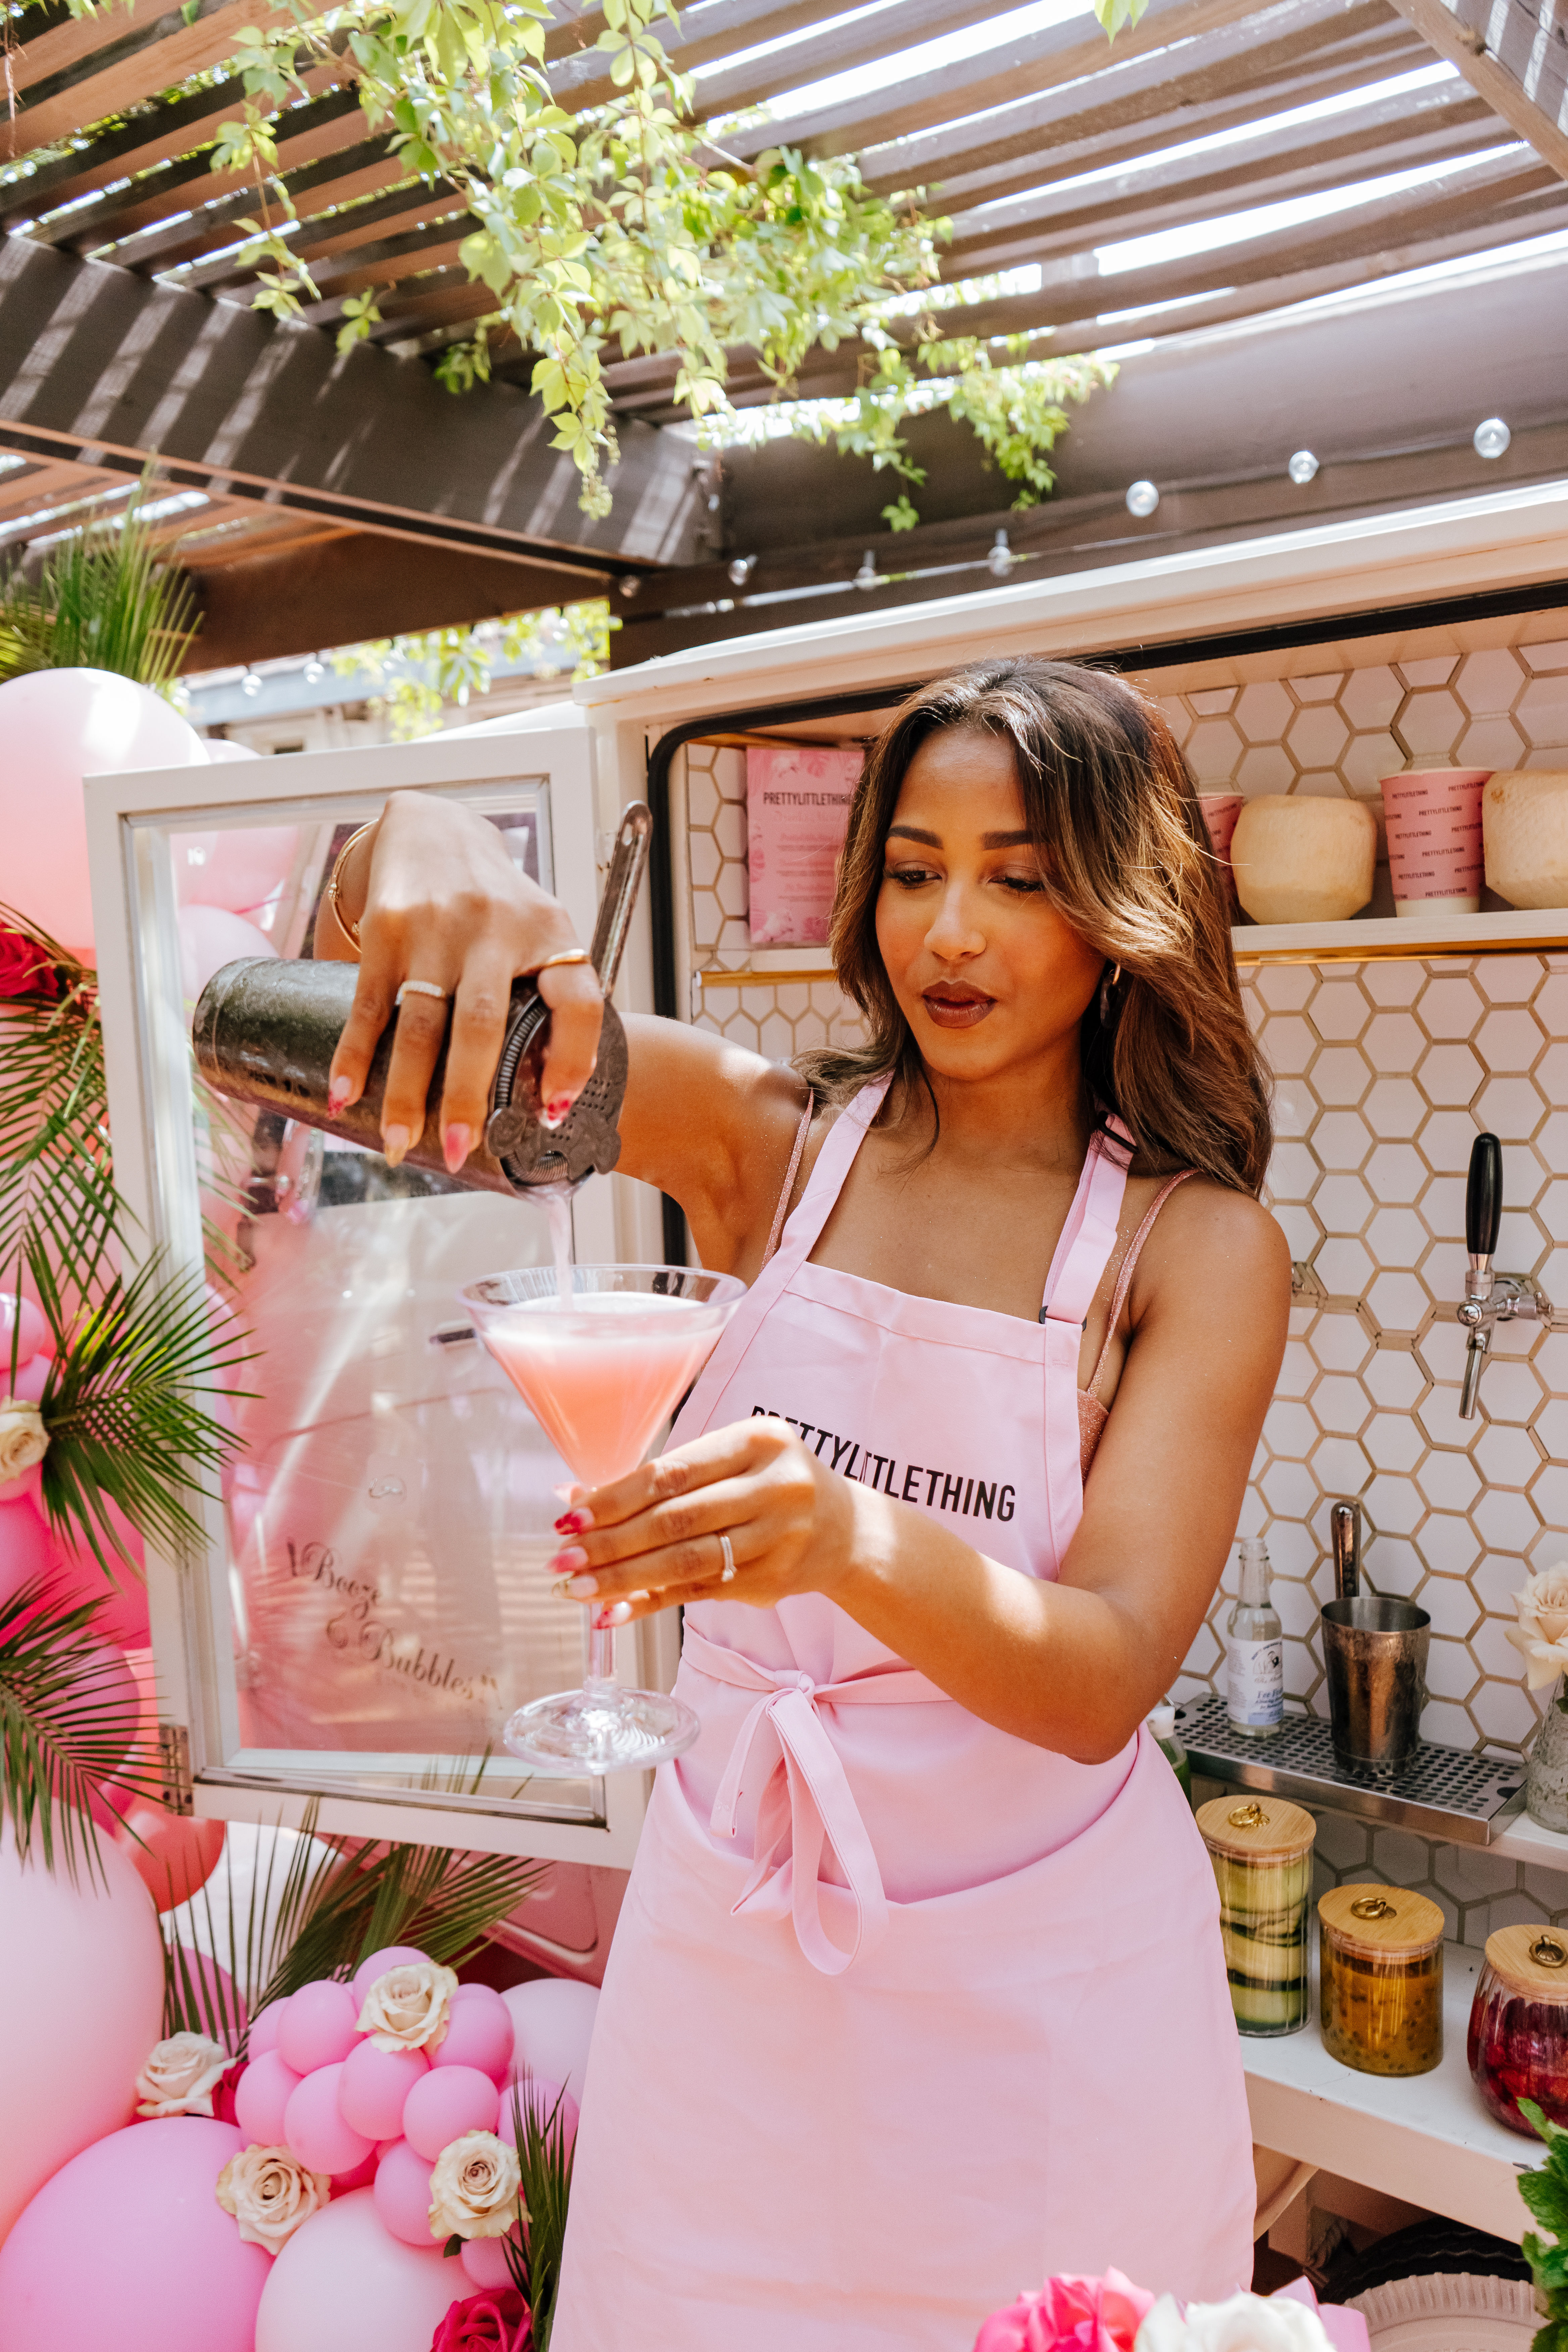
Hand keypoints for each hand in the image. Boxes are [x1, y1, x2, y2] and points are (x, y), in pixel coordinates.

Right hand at [324, 790, 604, 1169]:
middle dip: (467, 1096)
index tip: (553, 1112)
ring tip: (400, 1143)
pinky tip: (346, 1095)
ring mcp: (436, 928)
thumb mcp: (543, 931)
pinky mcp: (386, 929)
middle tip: (459, 1150)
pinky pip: (368, 1003)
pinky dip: (355, 1054)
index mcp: (550, 934)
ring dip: (406, 1091)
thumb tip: (553, 1095)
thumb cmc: (497, 901)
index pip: (578, 1001)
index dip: (573, 1061)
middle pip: (481, 1025)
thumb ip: (556, 999)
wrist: (433, 828)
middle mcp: (494, 929)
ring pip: (420, 1023)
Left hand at [547, 1417, 859, 1626]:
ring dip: (623, 1579)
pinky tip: (614, 1612)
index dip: (616, 1498)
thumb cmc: (770, 1484)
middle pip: (676, 1520)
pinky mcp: (772, 1581)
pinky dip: (652, 1604)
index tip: (570, 1517)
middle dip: (610, 1543)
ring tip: (576, 1589)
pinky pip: (698, 1593)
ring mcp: (778, 1538)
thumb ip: (663, 1479)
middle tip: (562, 1560)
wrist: (846, 1529)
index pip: (673, 1473)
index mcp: (759, 1440)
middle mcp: (775, 1487)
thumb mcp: (730, 1461)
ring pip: (685, 1562)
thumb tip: (575, 1497)